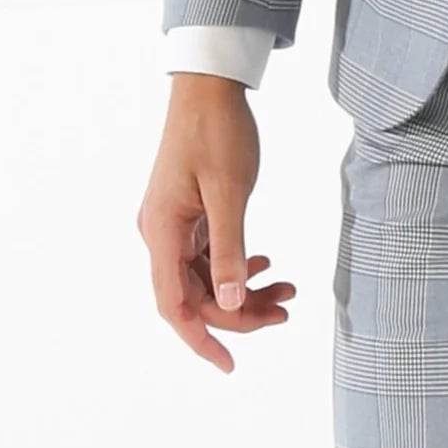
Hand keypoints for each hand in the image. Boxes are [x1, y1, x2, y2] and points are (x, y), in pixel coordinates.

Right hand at [137, 75, 294, 372]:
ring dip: (244, 286)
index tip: (230, 363)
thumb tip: (233, 301)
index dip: (202, 338)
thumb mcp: (229, 191)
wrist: (210, 83)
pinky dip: (237, 262)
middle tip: (285, 311)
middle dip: (240, 309)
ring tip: (287, 288)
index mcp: (162, 232)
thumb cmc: (217, 130)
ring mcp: (174, 222)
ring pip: (206, 275)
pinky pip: (208, 253)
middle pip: (196, 294)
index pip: (175, 306)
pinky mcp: (188, 211)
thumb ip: (230, 248)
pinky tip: (265, 262)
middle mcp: (161, 233)